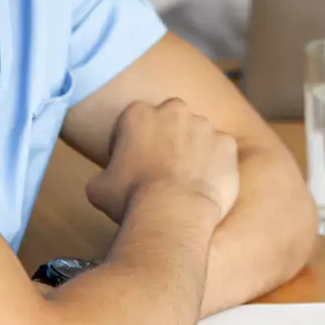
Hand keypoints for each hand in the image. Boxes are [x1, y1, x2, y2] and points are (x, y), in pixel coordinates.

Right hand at [86, 98, 240, 225]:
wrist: (173, 214)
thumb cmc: (131, 199)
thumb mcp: (97, 188)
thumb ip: (103, 174)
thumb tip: (104, 181)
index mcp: (138, 113)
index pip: (132, 124)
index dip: (131, 146)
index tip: (132, 167)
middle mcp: (173, 110)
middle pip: (169, 122)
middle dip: (166, 140)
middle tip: (161, 171)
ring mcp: (205, 125)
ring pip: (197, 135)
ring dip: (192, 152)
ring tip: (185, 183)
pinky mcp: (227, 143)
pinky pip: (220, 152)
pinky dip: (215, 166)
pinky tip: (205, 187)